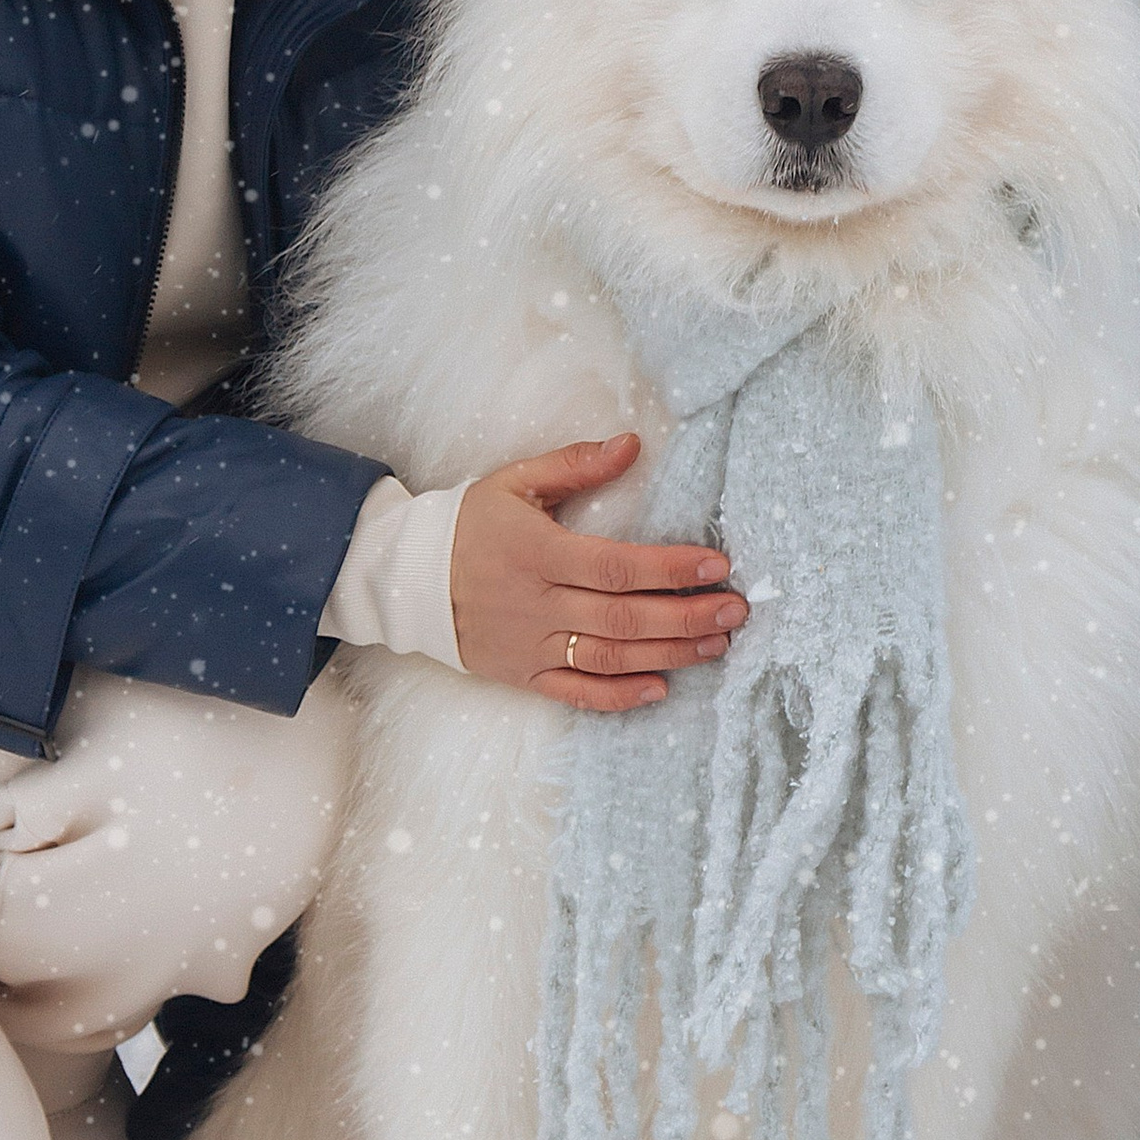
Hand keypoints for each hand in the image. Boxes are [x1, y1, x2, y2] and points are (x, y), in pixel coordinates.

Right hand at [448, 434, 747, 710]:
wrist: (404, 578)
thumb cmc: (467, 524)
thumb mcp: (514, 481)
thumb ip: (576, 464)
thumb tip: (633, 444)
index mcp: (537, 552)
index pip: (617, 566)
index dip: (671, 569)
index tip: (717, 565)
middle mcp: (536, 604)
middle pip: (623, 618)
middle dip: (687, 616)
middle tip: (735, 611)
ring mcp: (529, 645)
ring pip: (609, 657)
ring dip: (669, 654)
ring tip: (716, 645)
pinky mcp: (522, 674)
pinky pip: (576, 692)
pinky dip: (619, 696)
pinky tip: (660, 689)